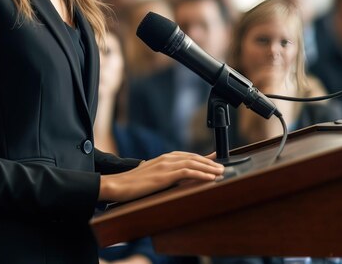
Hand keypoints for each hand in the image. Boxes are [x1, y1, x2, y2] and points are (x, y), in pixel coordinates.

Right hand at [99, 152, 222, 202]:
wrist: (118, 185)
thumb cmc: (132, 184)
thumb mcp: (149, 176)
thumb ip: (161, 174)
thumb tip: (170, 177)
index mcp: (163, 158)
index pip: (187, 155)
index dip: (203, 158)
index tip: (215, 159)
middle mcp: (166, 159)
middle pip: (192, 158)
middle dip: (209, 162)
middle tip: (222, 166)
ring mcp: (165, 166)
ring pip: (192, 164)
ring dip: (209, 168)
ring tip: (221, 172)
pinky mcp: (164, 175)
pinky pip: (187, 173)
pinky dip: (201, 174)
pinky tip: (210, 178)